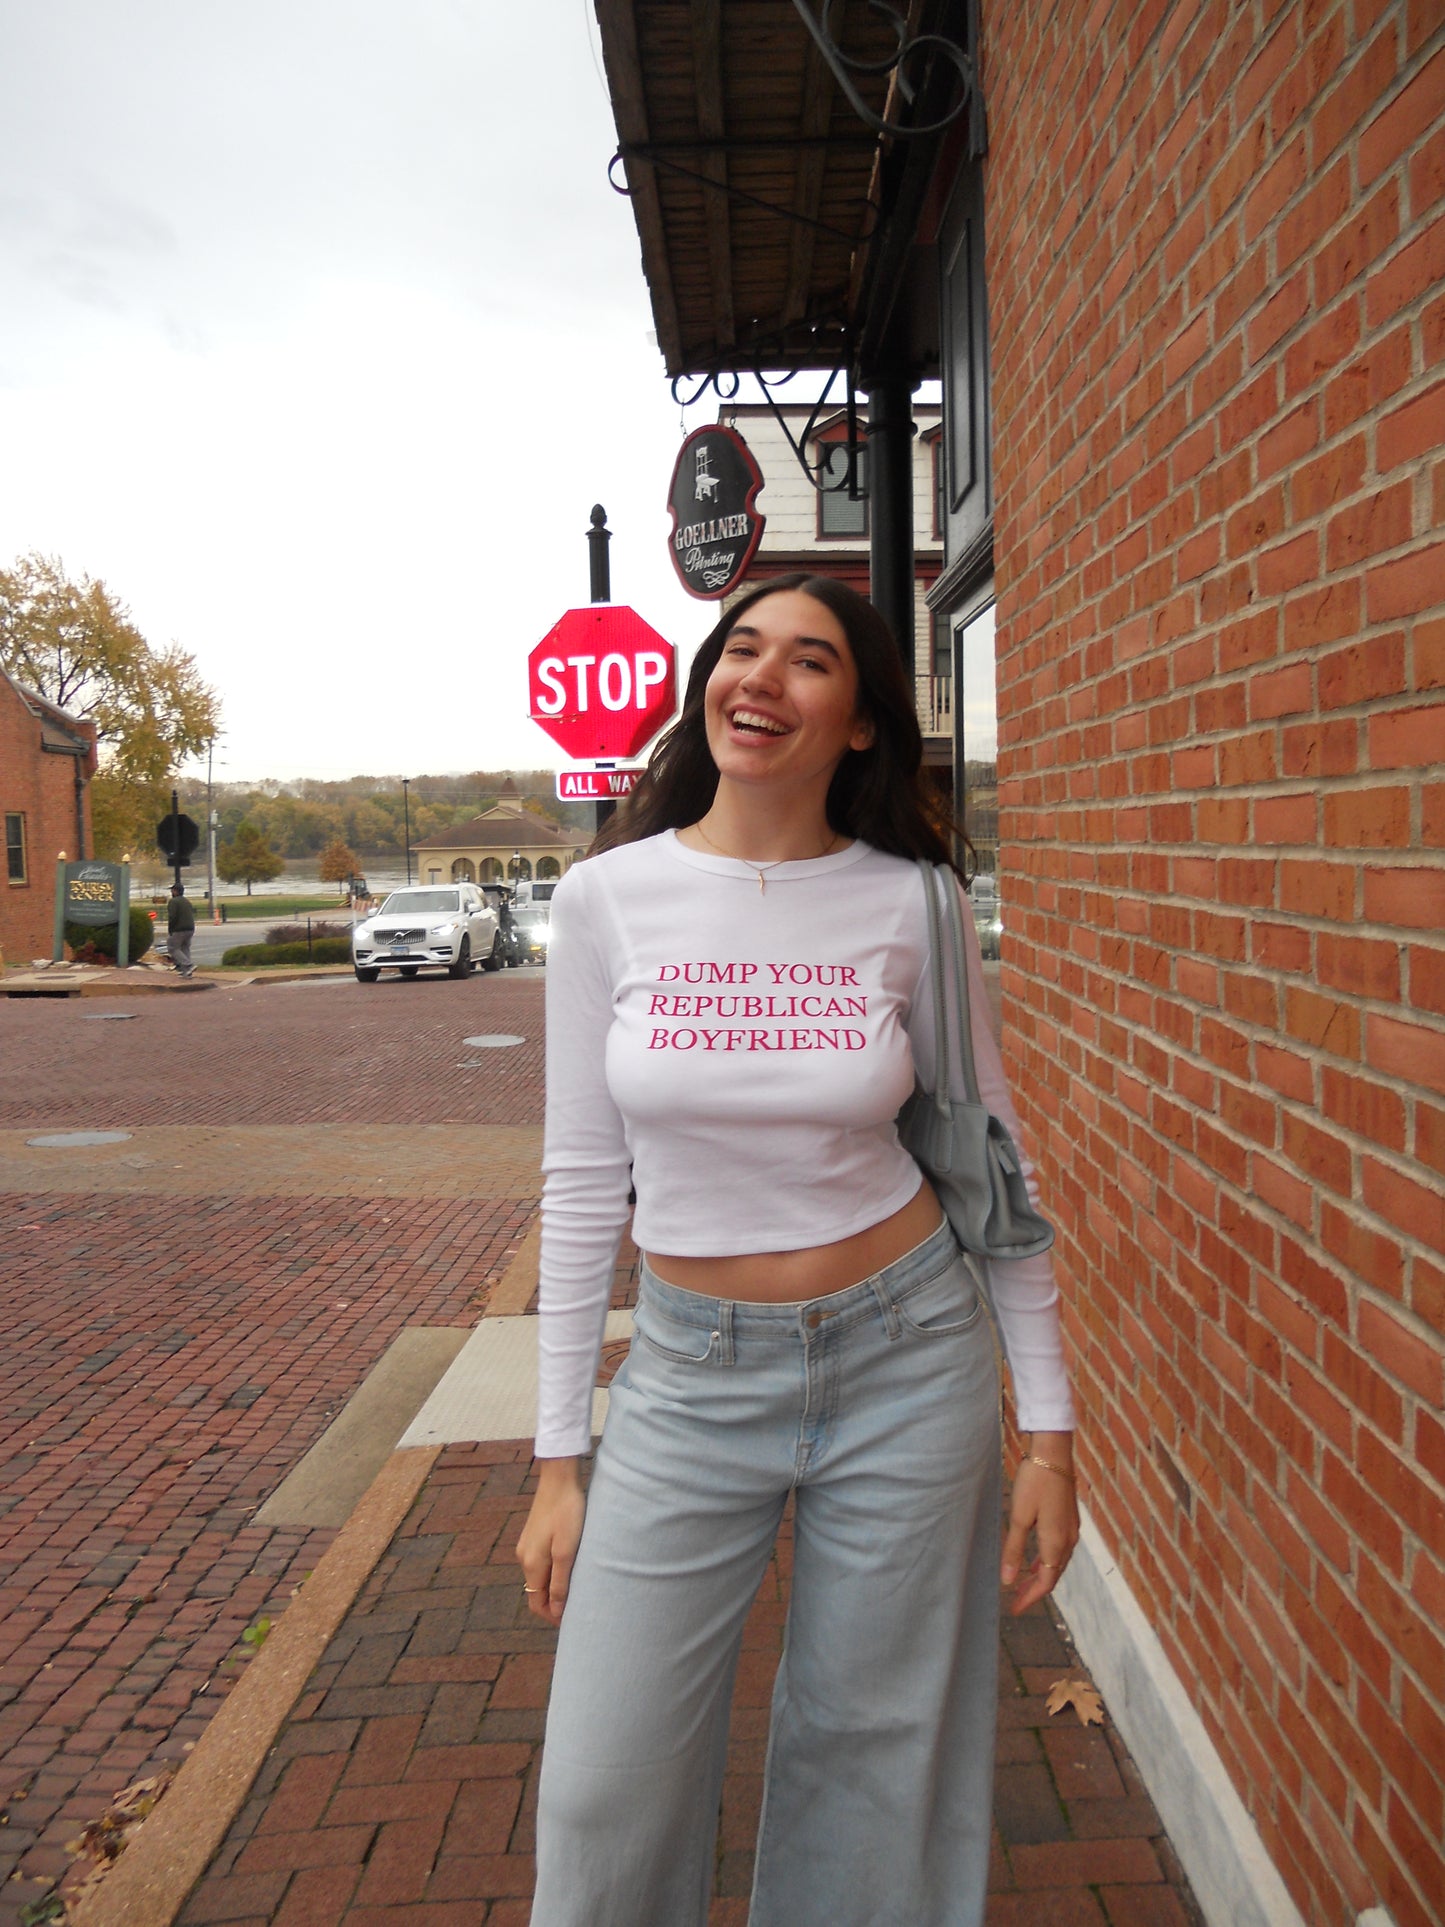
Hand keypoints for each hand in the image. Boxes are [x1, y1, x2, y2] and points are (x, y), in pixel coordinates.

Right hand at [516, 1458, 584, 1626]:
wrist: (558, 1478)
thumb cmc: (567, 1513)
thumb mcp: (567, 1551)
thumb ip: (560, 1582)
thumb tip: (555, 1611)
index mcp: (531, 1564)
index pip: (536, 1604)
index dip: (552, 1616)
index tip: (572, 1619)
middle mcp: (524, 1557)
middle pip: (537, 1591)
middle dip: (554, 1603)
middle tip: (578, 1604)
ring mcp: (527, 1545)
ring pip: (539, 1576)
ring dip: (554, 1586)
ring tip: (577, 1585)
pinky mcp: (533, 1534)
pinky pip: (540, 1562)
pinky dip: (552, 1571)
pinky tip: (569, 1564)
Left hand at [1001, 1433, 1078, 1616]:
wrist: (1054, 1453)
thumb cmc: (1035, 1482)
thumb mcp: (1019, 1517)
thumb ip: (1014, 1550)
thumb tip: (1008, 1581)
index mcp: (1056, 1542)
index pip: (1046, 1582)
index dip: (1030, 1598)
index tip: (1014, 1609)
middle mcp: (1069, 1539)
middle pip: (1054, 1574)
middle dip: (1035, 1589)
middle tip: (1016, 1600)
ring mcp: (1072, 1528)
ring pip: (1058, 1562)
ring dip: (1041, 1575)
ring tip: (1024, 1583)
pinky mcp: (1069, 1518)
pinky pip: (1060, 1549)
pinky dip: (1047, 1560)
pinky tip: (1036, 1558)